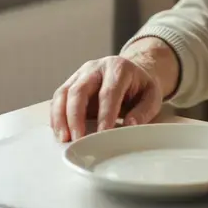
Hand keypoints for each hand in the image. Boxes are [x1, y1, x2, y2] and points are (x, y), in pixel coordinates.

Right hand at [49, 38, 179, 142]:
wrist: (131, 73)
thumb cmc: (140, 87)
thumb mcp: (152, 96)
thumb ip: (143, 111)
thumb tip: (129, 125)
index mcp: (118, 68)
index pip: (108, 92)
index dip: (104, 114)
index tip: (102, 134)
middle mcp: (96, 68)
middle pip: (79, 90)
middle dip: (75, 116)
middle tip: (78, 139)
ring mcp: (80, 74)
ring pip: (64, 93)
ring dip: (60, 118)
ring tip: (63, 139)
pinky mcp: (70, 83)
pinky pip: (58, 99)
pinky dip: (56, 117)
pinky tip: (60, 132)